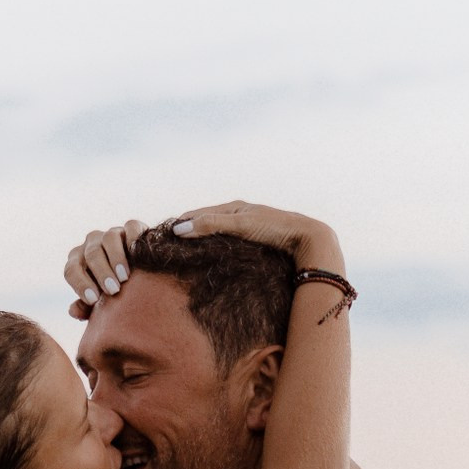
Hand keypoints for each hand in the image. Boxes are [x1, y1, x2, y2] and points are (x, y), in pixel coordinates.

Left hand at [63, 218, 149, 319]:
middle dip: (101, 272)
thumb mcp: (101, 302)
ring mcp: (112, 234)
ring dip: (116, 258)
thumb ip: (86, 307)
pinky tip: (139, 257)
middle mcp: (92, 244)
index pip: (71, 270)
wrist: (141, 275)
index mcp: (79, 261)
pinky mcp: (132, 228)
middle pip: (91, 254)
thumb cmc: (114, 291)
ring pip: (109, 238)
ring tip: (125, 278)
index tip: (94, 300)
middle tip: (113, 290)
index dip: (80, 284)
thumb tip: (74, 311)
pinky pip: (131, 227)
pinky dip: (134, 239)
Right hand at [165, 200, 340, 270]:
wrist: (307, 238)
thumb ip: (210, 225)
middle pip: (205, 223)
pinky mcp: (255, 242)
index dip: (179, 224)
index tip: (161, 237)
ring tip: (185, 256)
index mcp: (233, 207)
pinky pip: (227, 243)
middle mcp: (239, 215)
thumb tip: (179, 229)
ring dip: (201, 242)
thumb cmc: (274, 228)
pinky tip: (211, 261)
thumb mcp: (239, 224)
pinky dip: (214, 249)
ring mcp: (247, 229)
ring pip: (216, 234)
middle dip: (187, 233)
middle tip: (168, 248)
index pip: (196, 214)